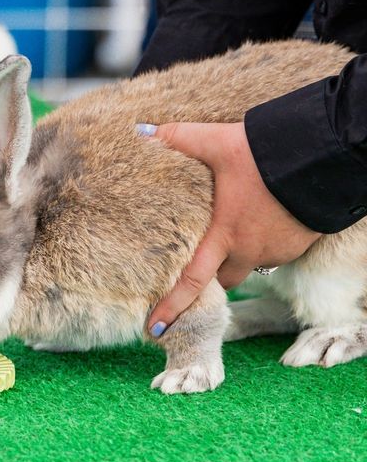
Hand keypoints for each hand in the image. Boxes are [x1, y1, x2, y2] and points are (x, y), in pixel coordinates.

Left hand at [142, 121, 321, 335]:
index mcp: (224, 235)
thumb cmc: (263, 153)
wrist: (322, 155)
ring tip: (229, 234)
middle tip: (195, 269)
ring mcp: (277, 250)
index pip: (192, 281)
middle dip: (208, 278)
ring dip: (237, 256)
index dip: (172, 306)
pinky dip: (261, 242)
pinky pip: (274, 252)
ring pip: (249, 264)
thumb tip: (139, 132)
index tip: (156, 329)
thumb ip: (176, 139)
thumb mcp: (216, 142)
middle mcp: (249, 250)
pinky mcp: (298, 243)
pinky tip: (257, 220)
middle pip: (222, 280)